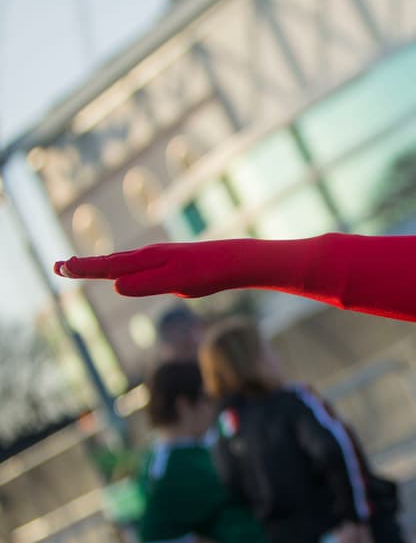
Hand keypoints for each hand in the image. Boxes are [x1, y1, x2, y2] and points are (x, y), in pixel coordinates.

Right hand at [54, 240, 257, 297]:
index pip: (107, 266)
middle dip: (82, 266)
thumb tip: (115, 286)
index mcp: (146, 260)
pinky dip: (118, 267)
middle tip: (56, 267)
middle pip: (108, 262)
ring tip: (78, 267)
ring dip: (97, 265)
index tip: (59, 268)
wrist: (232, 261)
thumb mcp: (177, 282)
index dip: (82, 269)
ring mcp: (158, 258)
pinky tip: (119, 273)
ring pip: (122, 262)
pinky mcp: (168, 263)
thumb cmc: (206, 273)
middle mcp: (148, 255)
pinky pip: (136, 265)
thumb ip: (147, 284)